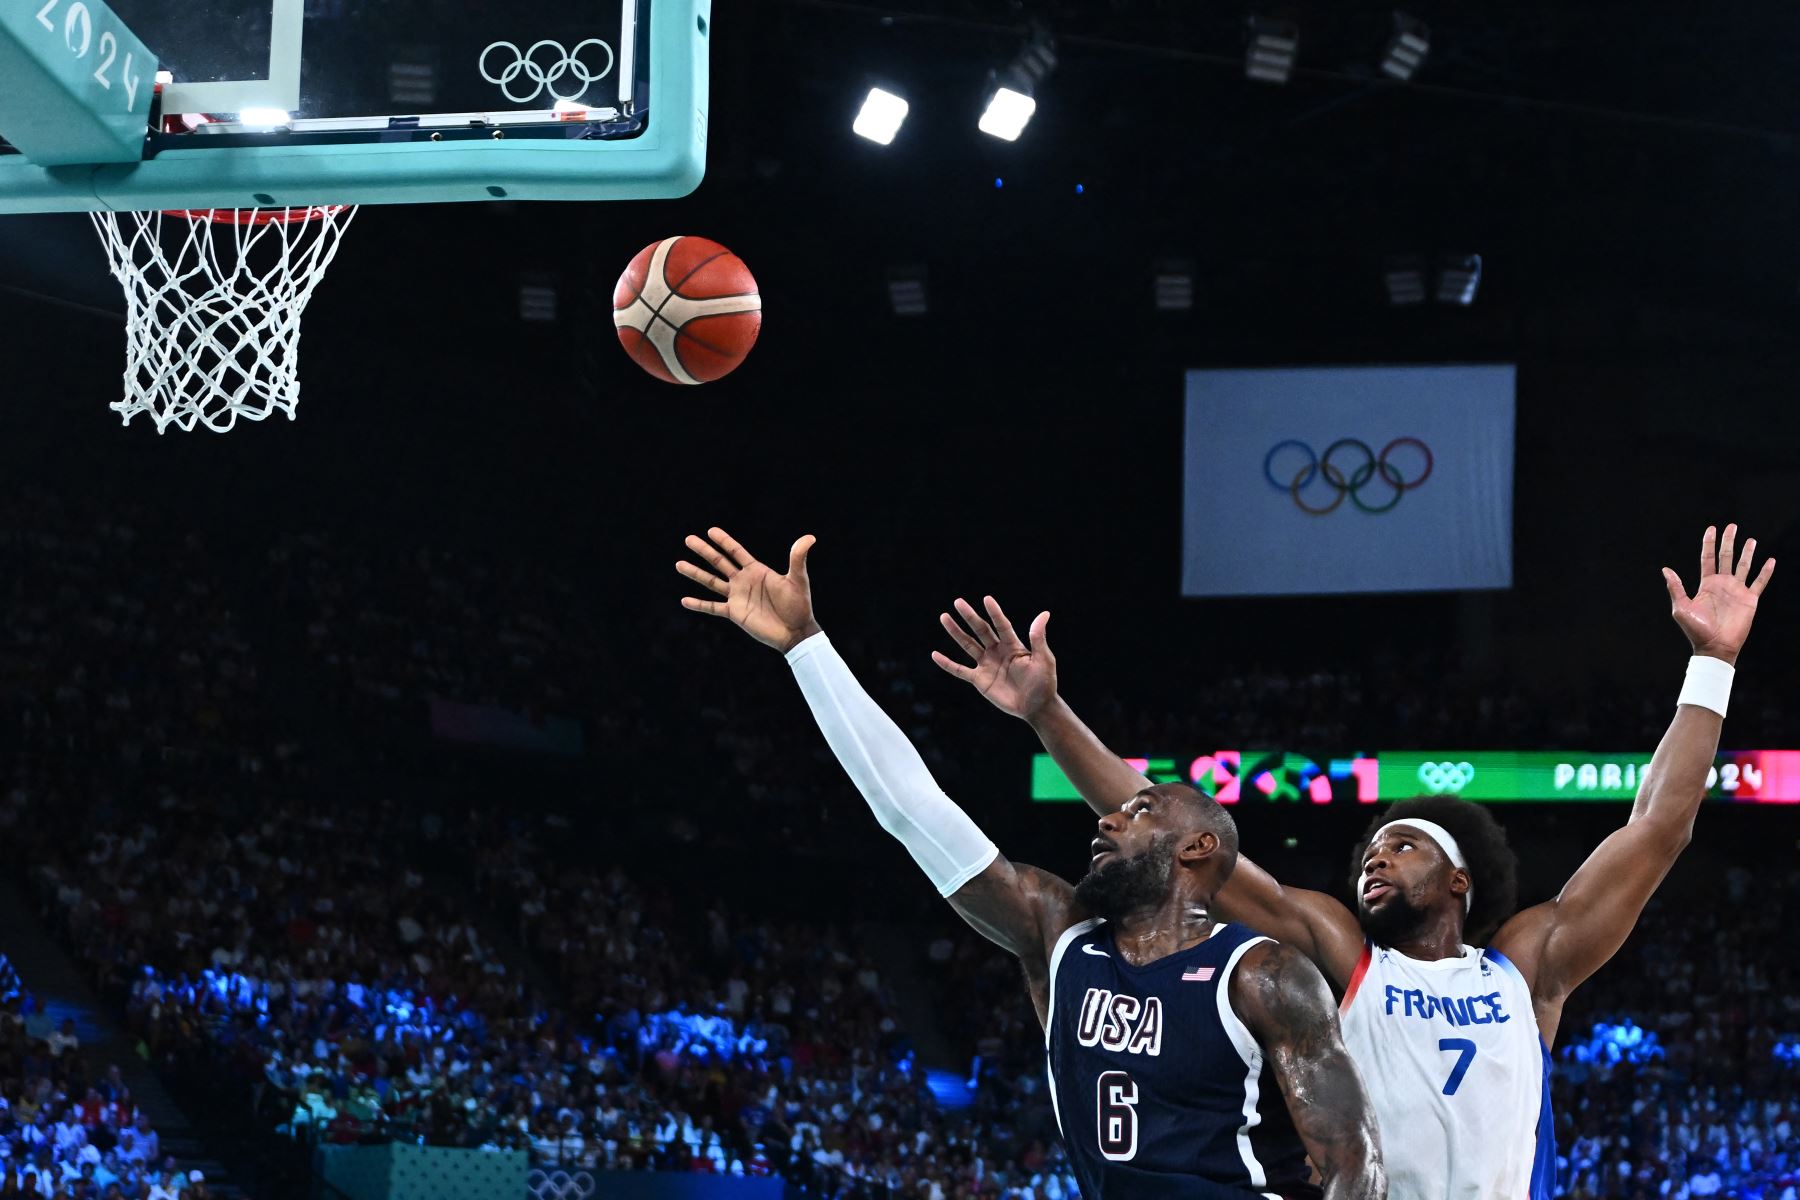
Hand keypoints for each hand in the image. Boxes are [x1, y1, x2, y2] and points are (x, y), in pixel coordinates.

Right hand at [678, 527, 821, 652]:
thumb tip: (809, 538)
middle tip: (688, 539)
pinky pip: (713, 607)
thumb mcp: (798, 580)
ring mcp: (737, 597)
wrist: (795, 632)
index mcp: (757, 570)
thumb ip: (798, 559)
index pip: (736, 552)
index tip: (710, 530)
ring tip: (679, 564)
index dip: (724, 541)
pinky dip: (699, 604)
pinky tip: (684, 600)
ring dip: (696, 573)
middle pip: (719, 562)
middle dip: (704, 551)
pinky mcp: (734, 613)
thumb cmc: (799, 605)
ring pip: (711, 582)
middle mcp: (744, 581)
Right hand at [932, 596, 1057, 720]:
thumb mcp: (1044, 659)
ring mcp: (987, 665)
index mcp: (1013, 645)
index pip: (1002, 625)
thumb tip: (1044, 614)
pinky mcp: (979, 680)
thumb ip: (1038, 638)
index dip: (995, 613)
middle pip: (981, 630)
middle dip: (970, 617)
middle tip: (958, 602)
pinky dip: (947, 664)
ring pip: (968, 645)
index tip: (986, 599)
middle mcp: (998, 652)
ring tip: (944, 617)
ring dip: (956, 632)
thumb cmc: (1044, 683)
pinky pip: (960, 671)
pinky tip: (935, 655)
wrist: (1036, 708)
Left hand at [1663, 523, 1775, 664]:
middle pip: (1726, 557)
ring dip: (1747, 553)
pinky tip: (1770, 560)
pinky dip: (1765, 572)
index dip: (1709, 544)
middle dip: (1728, 542)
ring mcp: (1737, 591)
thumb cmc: (1696, 630)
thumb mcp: (1681, 607)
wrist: (1714, 646)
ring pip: (1744, 566)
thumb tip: (1666, 569)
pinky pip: (1760, 582)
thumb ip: (1676, 588)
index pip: (1707, 558)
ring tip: (1751, 539)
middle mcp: (1722, 584)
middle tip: (1732, 526)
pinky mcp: (1750, 600)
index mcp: (1706, 584)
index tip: (1711, 528)